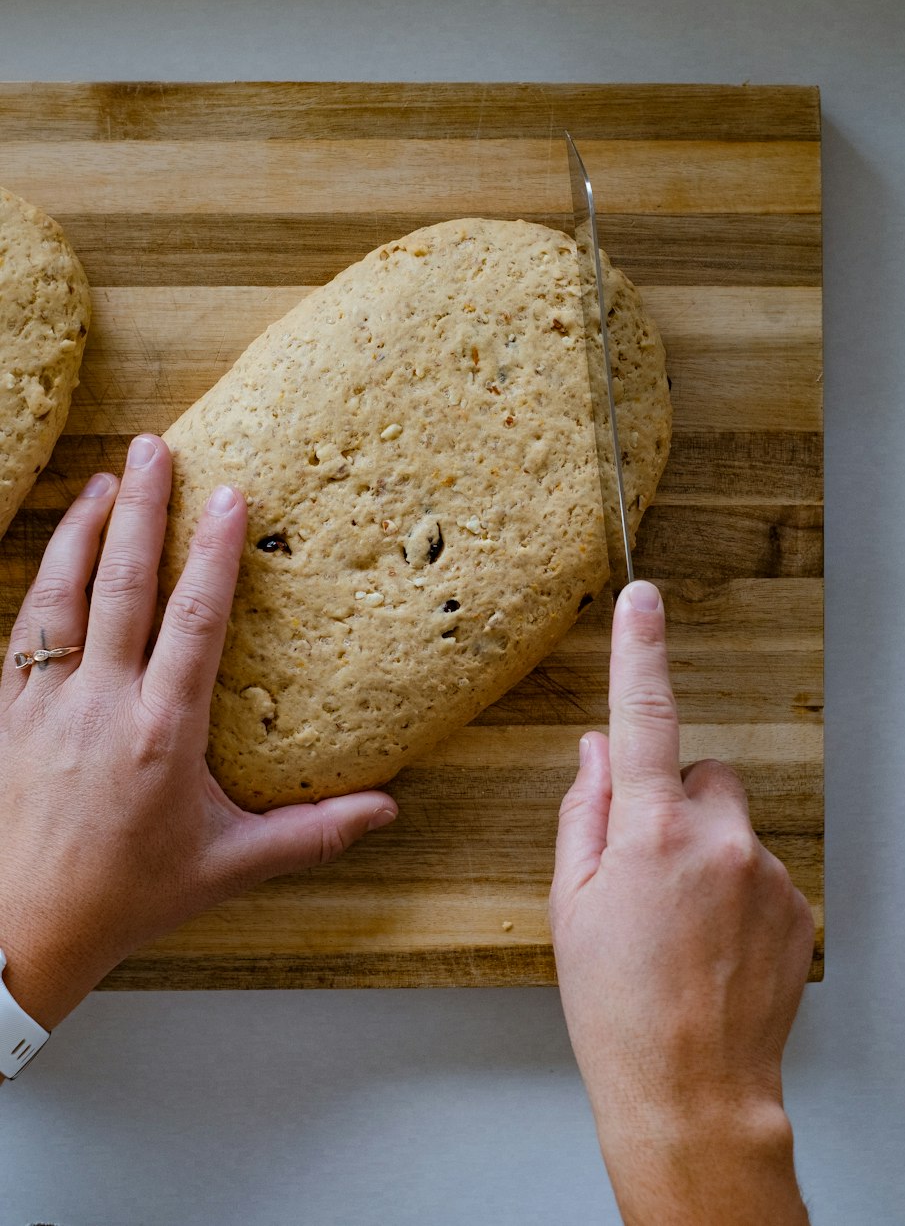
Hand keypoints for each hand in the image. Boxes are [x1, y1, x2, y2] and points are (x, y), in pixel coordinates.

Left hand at [0, 434, 396, 1036]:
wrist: (16, 932)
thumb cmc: (124, 897)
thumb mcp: (227, 867)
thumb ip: (310, 834)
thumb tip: (388, 810)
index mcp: (160, 732)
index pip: (194, 622)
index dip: (213, 555)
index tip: (228, 496)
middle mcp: (99, 703)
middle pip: (123, 584)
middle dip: (142, 508)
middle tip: (155, 449)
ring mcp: (44, 704)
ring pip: (63, 594)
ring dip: (84, 530)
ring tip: (103, 479)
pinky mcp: (7, 713)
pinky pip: (25, 629)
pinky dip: (43, 579)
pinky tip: (56, 553)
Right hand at [550, 580, 814, 1225]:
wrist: (691, 1093)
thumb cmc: (616, 1007)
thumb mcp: (571, 903)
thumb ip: (585, 812)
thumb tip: (598, 752)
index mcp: (649, 832)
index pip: (644, 717)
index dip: (641, 651)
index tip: (643, 601)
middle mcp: (718, 840)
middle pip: (701, 774)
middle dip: (675, 802)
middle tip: (645, 870)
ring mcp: (766, 873)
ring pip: (733, 823)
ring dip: (709, 849)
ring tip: (682, 923)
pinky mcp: (800, 906)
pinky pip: (763, 866)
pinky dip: (740, 889)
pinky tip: (715, 944)